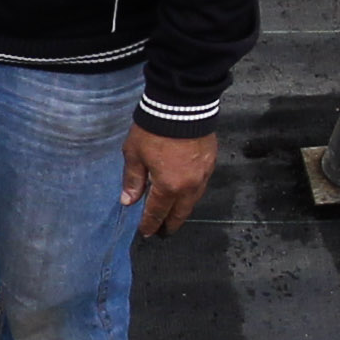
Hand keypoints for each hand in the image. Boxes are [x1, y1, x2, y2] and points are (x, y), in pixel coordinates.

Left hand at [122, 123, 213, 237]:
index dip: (151, 224)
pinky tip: (186, 193)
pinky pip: (201, 186)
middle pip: (180, 212)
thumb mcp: (135, 154)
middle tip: (163, 232)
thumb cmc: (154, 130)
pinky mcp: (211, 163)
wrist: (182, 106)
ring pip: (193, 201)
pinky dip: (192, 194)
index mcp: (168, 186)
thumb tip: (128, 201)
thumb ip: (133, 179)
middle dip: (170, 224)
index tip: (147, 233)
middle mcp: (189, 186)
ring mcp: (203, 175)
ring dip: (183, 210)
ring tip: (174, 215)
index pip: (158, 212)